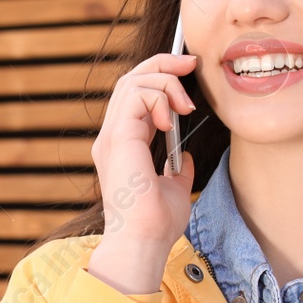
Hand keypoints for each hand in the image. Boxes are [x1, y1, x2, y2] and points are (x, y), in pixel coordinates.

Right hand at [85, 50, 199, 294]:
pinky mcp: (118, 137)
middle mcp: (112, 137)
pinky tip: (170, 118)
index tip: (187, 73)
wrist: (143, 240)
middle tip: (190, 62)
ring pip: (132, 81)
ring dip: (165, 80)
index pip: (134, 96)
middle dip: (162, 63)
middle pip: (130, 79)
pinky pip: (137, 94)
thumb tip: (185, 157)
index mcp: (122, 146)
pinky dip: (158, 96)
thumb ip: (177, 170)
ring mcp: (112, 136)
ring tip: (185, 104)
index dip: (159, 76)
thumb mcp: (174, 189)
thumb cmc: (155, 223)